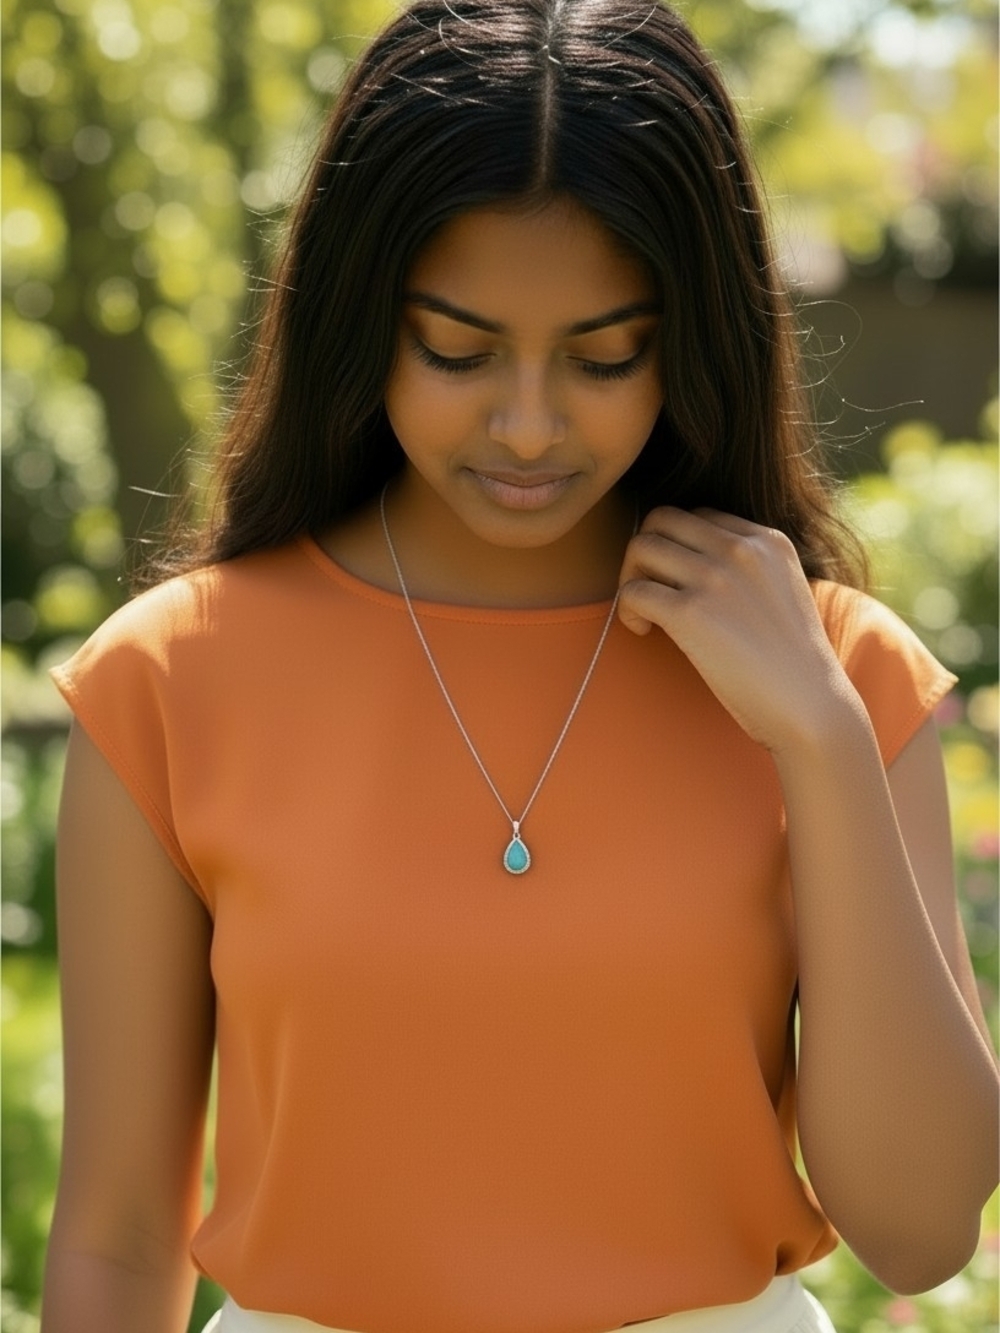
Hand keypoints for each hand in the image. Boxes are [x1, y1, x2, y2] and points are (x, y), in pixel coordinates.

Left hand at [617, 506, 859, 752]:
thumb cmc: (792, 663)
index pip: (698, 516)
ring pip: (641, 547)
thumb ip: (748, 569)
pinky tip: (643, 631)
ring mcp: (715, 578)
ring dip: (630, 578)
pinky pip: (633, 591)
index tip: (678, 581)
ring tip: (645, 613)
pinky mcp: (691, 613)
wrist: (810, 706)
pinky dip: (627, 611)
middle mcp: (741, 549)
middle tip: (649, 590)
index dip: (678, 546)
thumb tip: (690, 566)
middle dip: (645, 553)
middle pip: (662, 519)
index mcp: (767, 540)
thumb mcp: (784, 591)